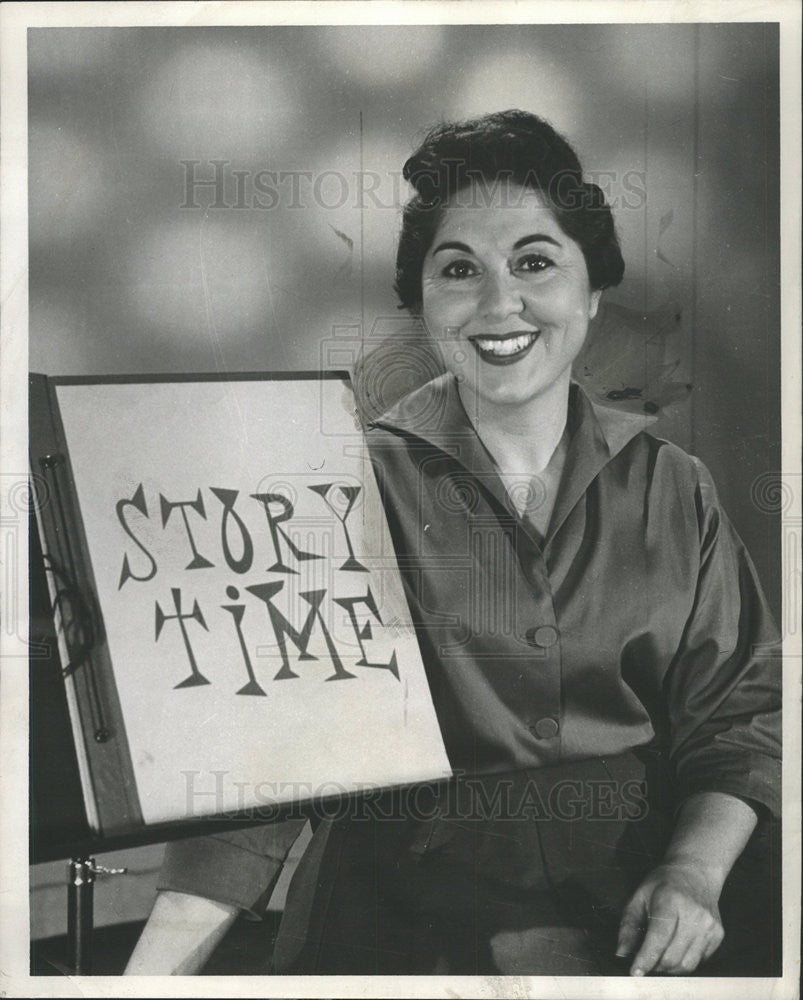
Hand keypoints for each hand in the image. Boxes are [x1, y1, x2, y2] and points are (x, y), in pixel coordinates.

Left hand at [616, 860, 724, 975]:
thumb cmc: (663, 883)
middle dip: (654, 966)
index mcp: (671, 901)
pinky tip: (675, 950)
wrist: (695, 872)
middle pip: (672, 957)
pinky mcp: (718, 936)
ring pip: (686, 965)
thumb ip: (629, 925)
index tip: (635, 972)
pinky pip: (699, 962)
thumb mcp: (639, 896)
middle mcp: (694, 914)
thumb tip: (621, 953)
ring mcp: (709, 926)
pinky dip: (683, 963)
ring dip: (669, 969)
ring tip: (659, 958)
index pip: (658, 938)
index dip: (645, 959)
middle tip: (644, 963)